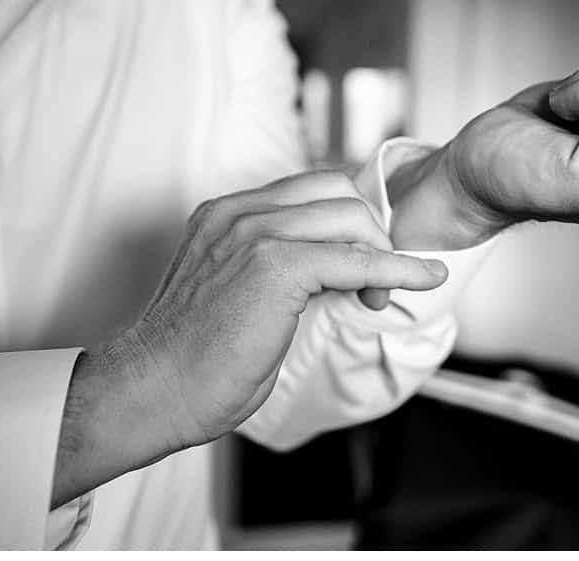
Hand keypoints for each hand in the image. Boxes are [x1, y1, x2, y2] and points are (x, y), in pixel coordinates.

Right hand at [51, 171, 446, 506]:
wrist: (152, 390)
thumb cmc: (193, 358)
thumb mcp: (237, 294)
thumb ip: (280, 269)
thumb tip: (342, 273)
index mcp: (227, 214)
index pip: (311, 188)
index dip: (349, 221)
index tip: (364, 260)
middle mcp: (239, 213)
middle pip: (338, 191)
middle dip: (370, 234)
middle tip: (372, 285)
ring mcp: (254, 235)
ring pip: (352, 217)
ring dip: (381, 256)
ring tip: (374, 301)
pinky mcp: (274, 267)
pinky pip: (357, 260)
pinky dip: (398, 270)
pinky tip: (426, 278)